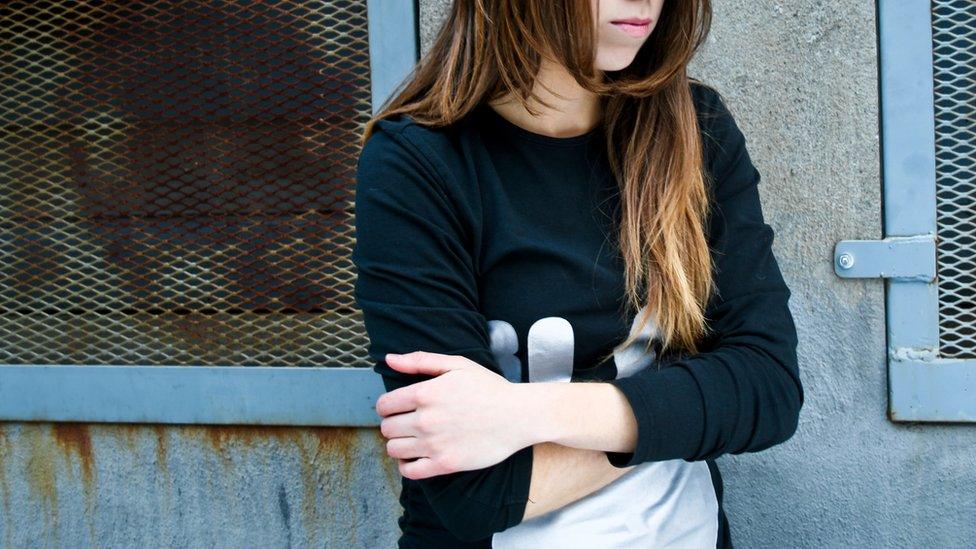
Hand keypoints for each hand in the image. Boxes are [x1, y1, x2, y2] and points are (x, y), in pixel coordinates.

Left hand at [375, 351, 527, 479]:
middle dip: (392, 424)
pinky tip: (416, 457)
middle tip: (407, 423)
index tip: (397, 408)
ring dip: (398, 444)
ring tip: (412, 439)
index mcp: (425, 393)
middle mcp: (425, 420)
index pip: (383, 406)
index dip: (386, 407)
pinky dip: (406, 465)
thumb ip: (420, 361)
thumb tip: (389, 359)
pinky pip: (409, 471)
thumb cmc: (489, 388)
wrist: (518, 415)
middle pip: (387, 428)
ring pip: (393, 449)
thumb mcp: (457, 365)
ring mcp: (434, 444)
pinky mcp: (445, 464)